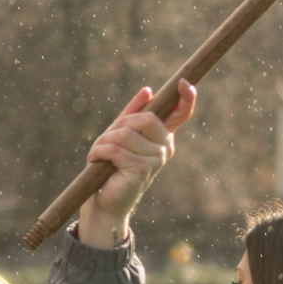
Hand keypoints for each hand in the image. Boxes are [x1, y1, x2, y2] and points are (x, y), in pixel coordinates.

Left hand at [77, 82, 196, 247]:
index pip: (182, 114)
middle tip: (107, 139)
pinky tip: (96, 160)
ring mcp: (156, 160)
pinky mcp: (142, 171)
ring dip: (105, 141)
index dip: (186, 98)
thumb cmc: (112, 165)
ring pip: (126, 134)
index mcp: (163, 136)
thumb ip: (133, 112)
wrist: (104, 200)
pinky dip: (99, 152)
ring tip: (99, 153)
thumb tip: (148, 90)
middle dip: (121, 124)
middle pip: (147, 119)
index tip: (185, 83)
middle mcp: (165, 147)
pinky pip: (116, 150)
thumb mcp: (119, 133)